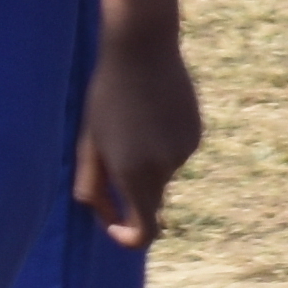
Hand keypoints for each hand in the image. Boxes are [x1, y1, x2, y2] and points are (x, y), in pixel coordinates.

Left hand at [77, 31, 203, 245]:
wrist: (143, 50)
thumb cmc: (106, 97)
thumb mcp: (90, 144)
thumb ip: (93, 185)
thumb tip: (106, 213)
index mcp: (135, 174)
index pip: (144, 231)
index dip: (128, 236)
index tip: (114, 226)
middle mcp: (166, 167)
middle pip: (149, 198)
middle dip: (130, 188)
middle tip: (110, 153)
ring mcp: (186, 150)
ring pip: (162, 172)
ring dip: (145, 160)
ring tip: (132, 121)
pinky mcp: (197, 133)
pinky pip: (175, 151)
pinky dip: (162, 143)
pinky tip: (153, 112)